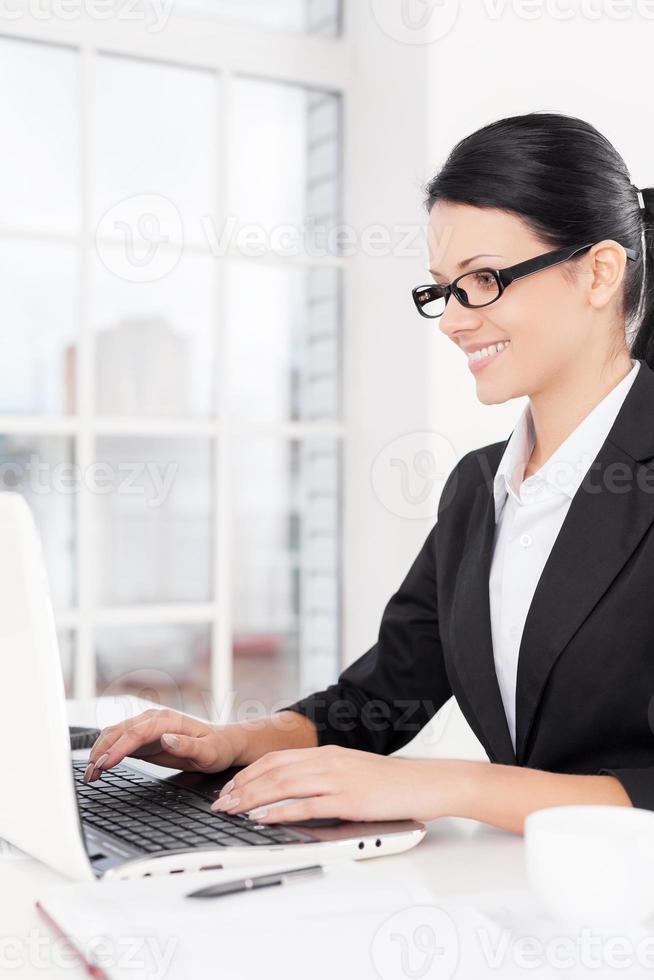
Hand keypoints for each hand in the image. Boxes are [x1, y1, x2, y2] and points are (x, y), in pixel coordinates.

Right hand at [83, 708, 239, 783]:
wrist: (222, 744)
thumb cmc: (217, 747)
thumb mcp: (208, 751)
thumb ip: (187, 745)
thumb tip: (166, 738)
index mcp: (167, 720)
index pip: (136, 733)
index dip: (118, 748)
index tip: (105, 764)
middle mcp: (153, 720)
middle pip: (119, 731)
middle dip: (102, 751)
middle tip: (90, 774)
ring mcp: (146, 727)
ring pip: (114, 734)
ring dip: (99, 752)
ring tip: (90, 774)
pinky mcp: (143, 738)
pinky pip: (119, 741)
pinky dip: (105, 752)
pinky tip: (99, 766)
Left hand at [209, 745, 454, 822]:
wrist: (424, 783)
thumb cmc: (390, 782)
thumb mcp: (351, 771)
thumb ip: (324, 777)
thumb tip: (294, 794)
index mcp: (327, 753)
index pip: (277, 759)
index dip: (249, 773)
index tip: (229, 788)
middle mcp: (327, 761)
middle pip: (273, 770)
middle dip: (241, 787)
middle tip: (220, 803)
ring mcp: (337, 779)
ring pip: (283, 785)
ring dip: (252, 799)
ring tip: (231, 811)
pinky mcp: (347, 800)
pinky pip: (305, 805)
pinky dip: (279, 812)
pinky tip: (262, 819)